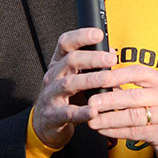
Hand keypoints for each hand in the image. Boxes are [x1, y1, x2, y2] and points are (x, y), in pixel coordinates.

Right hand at [32, 28, 117, 148]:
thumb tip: (112, 52)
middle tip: (111, 59)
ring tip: (107, 79)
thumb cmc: (65, 96)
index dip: (81, 36)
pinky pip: (68, 112)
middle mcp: (53, 76)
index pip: (66, 43)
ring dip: (90, 80)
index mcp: (59, 63)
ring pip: (69, 84)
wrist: (45, 123)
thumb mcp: (76, 76)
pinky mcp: (54, 115)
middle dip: (92, 58)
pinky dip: (82, 112)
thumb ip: (92, 64)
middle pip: (70, 60)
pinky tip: (94, 110)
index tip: (98, 34)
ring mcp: (51, 95)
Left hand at [86, 65, 157, 157]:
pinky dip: (117, 131)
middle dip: (109, 99)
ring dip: (109, 118)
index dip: (117, 75)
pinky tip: (104, 130)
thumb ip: (131, 88)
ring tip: (93, 120)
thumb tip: (103, 79)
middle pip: (134, 96)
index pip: (139, 72)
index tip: (98, 77)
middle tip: (91, 102)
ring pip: (134, 116)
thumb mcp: (154, 97)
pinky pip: (136, 132)